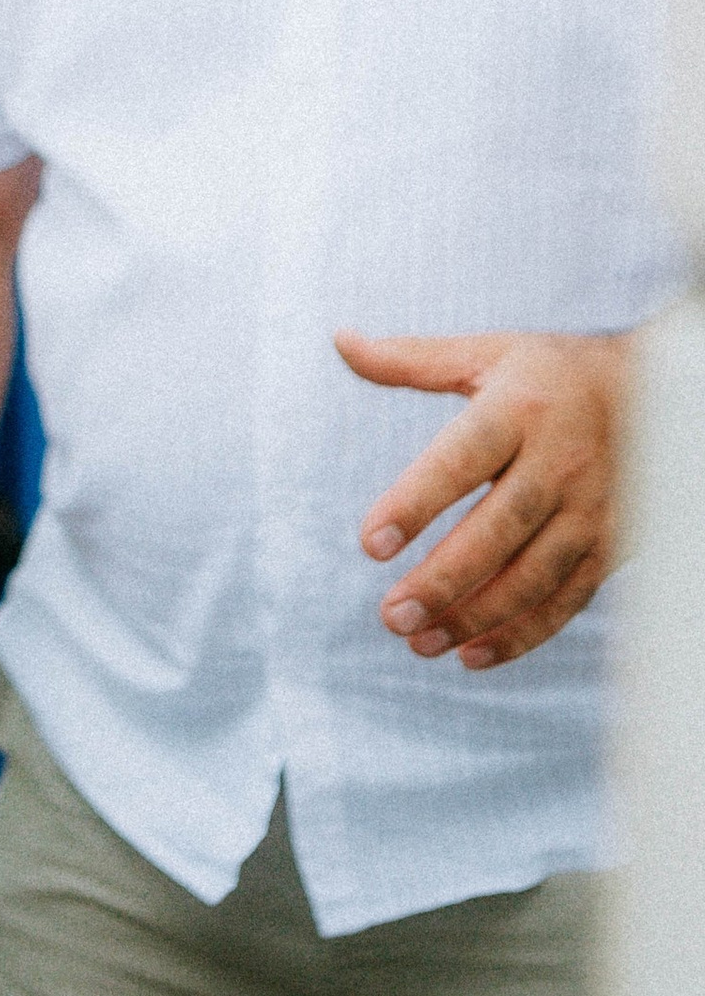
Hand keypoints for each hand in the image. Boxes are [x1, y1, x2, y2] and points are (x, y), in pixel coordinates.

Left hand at [341, 326, 628, 669]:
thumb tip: (341, 341)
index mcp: (518, 409)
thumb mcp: (485, 353)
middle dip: (444, 580)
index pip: (460, 460)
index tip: (369, 544)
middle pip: (498, 530)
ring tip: (420, 642)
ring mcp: (591, 507)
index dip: (415, 502)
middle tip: (391, 617)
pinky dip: (524, 633)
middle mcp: (559, 461)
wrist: (655, 391)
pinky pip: (567, 597)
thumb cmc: (549, 373)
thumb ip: (411, 359)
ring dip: (477, 617)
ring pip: (534, 574)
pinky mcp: (612, 543)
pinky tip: (473, 654)